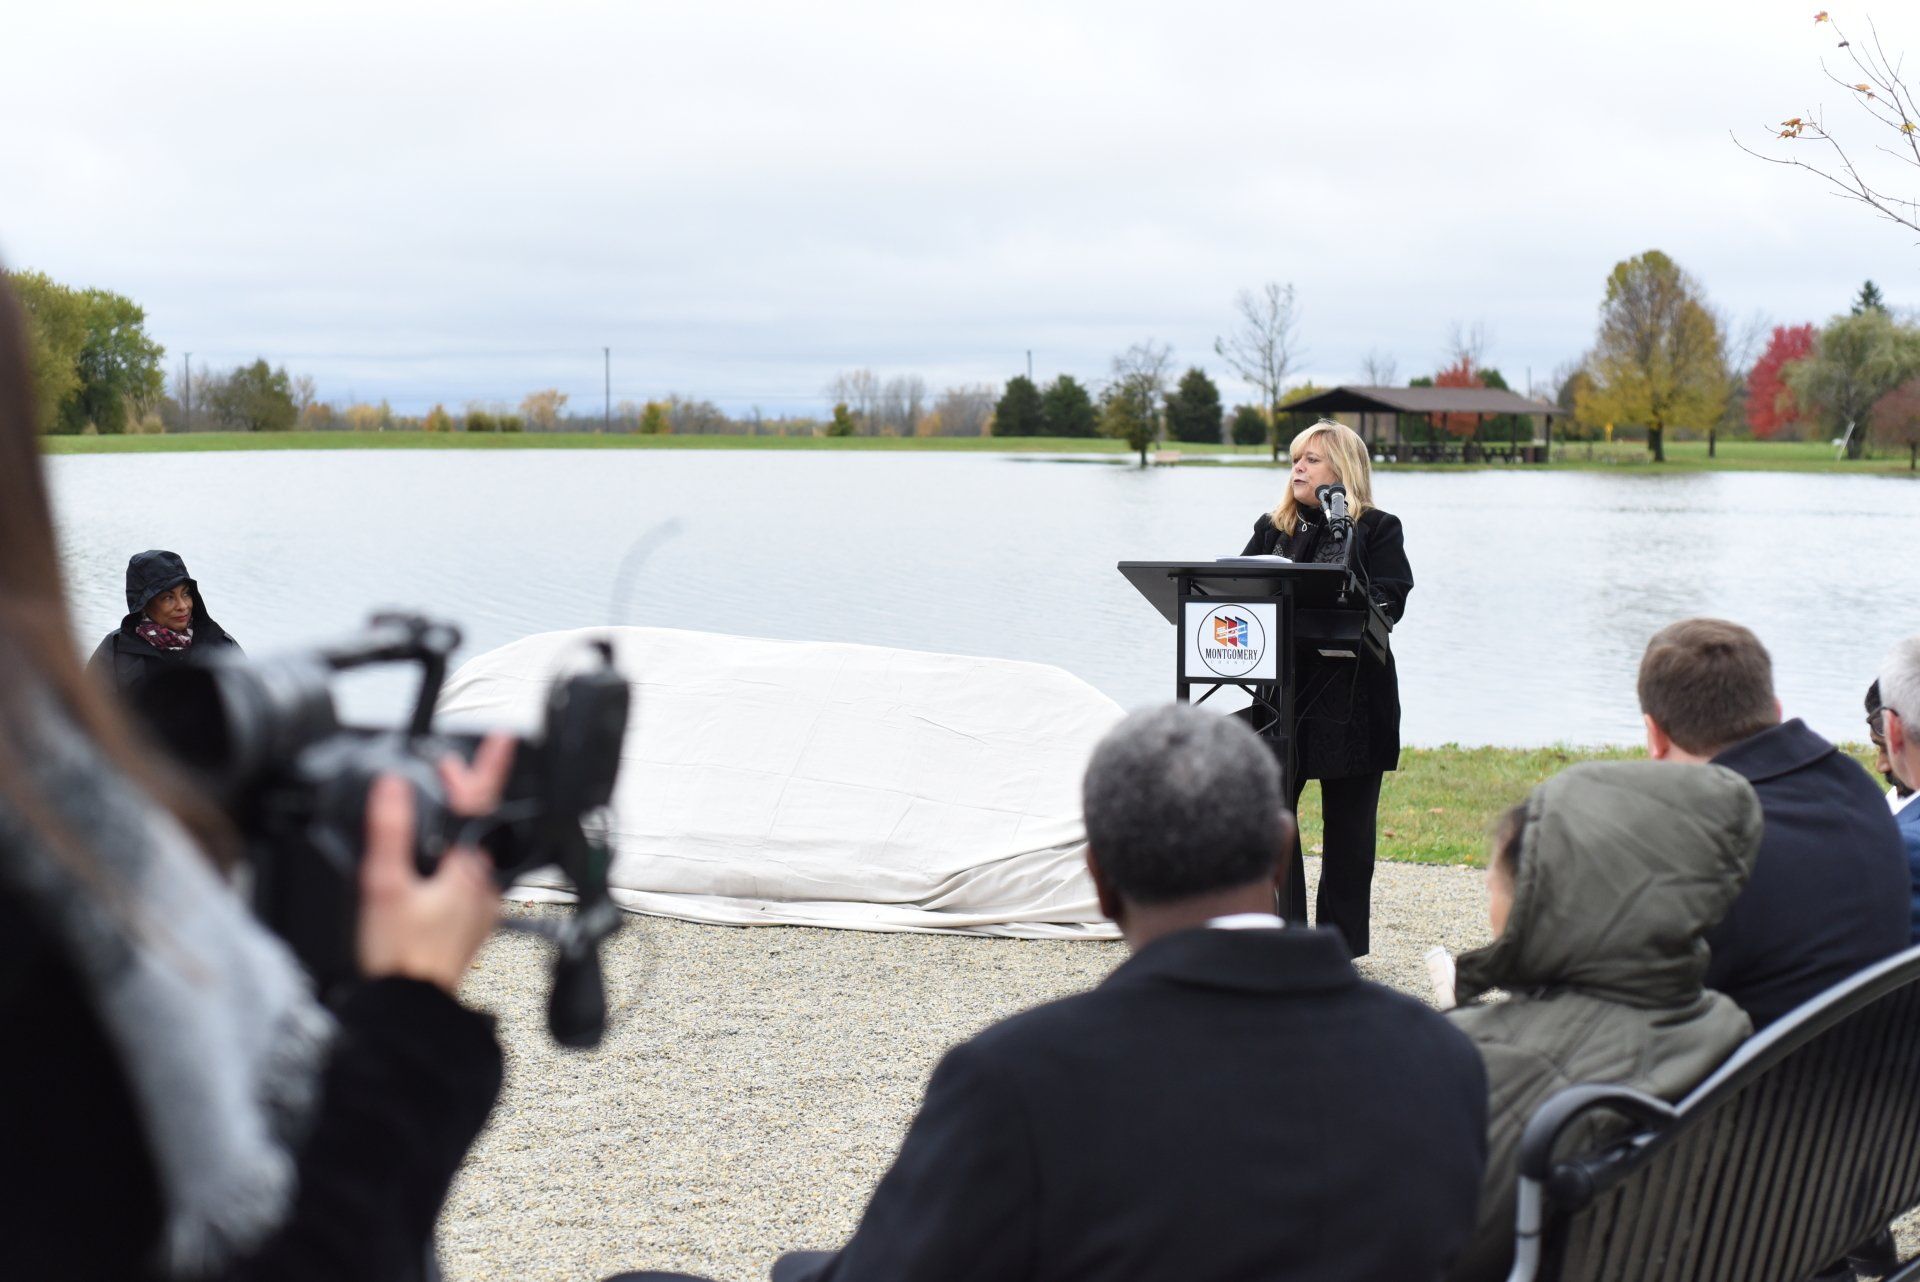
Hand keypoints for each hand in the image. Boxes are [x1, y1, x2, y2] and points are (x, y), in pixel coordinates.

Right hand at [356, 735, 515, 992]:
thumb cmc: (398, 957)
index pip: (482, 804)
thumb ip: (389, 831)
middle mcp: (484, 885)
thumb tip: (391, 786)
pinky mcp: (470, 925)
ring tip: (438, 806)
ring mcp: (480, 907)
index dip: (489, 767)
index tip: (504, 737)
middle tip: (446, 770)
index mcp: (469, 869)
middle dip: (464, 794)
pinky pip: (467, 879)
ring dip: (456, 828)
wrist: (409, 1010)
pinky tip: (431, 864)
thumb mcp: (382, 885)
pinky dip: (453, 860)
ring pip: (473, 852)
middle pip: (479, 825)